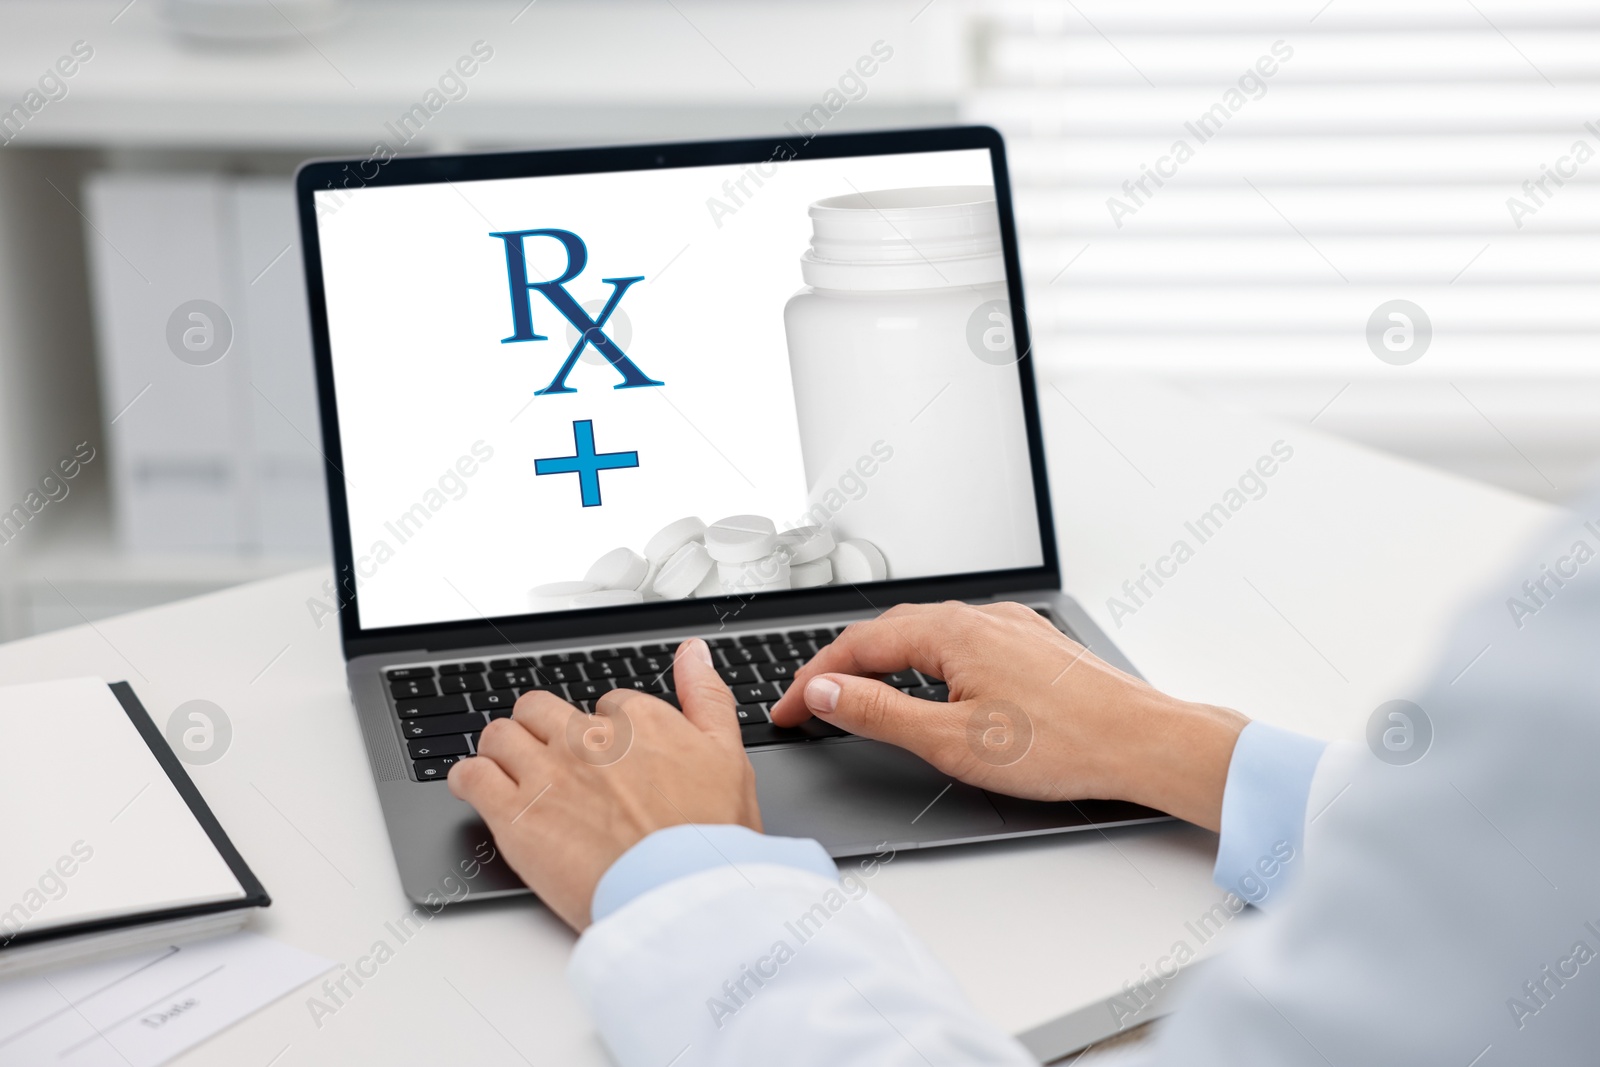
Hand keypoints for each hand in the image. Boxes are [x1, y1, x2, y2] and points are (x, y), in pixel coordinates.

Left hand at [448, 638, 759, 929]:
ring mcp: (547, 775)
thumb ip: (706, 696)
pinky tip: (478, 787)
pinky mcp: (515, 816)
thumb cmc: (710, 836)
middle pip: (541, 710)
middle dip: (543, 729)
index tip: (610, 758)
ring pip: (501, 735)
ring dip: (503, 748)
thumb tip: (693, 653)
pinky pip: (472, 776)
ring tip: (511, 770)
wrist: (681, 895)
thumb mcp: (728, 755)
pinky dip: (469, 778)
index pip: (606, 705)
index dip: (607, 730)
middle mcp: (588, 739)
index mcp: (638, 721)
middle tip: (552, 758)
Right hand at [769, 602, 1246, 830]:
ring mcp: (1011, 627)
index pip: (857, 647)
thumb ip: (878, 712)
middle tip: (810, 706)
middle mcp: (980, 616)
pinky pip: (963, 643)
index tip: (785, 710)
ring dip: (884, 662)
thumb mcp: (951, 740)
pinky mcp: (1034, 645)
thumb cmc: (1062, 745)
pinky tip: (932, 687)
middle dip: (841, 668)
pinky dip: (927, 663)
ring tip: (858, 695)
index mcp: (951, 631)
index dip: (812, 680)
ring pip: (928, 635)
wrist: (1144, 742)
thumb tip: (823, 691)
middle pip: (889, 633)